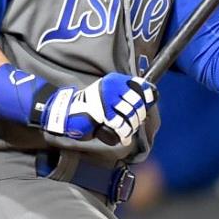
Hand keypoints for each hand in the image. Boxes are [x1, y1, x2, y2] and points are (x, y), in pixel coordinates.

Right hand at [41, 73, 156, 145]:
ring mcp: (107, 100)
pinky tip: (124, 138)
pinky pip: (121, 125)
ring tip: (129, 130)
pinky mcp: (103, 113)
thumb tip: (146, 101)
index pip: (139, 85)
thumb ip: (123, 93)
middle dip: (139, 115)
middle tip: (136, 121)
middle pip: (137, 102)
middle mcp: (112, 87)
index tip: (148, 103)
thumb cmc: (91, 104)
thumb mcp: (107, 91)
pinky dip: (124, 134)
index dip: (147, 96)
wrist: (70, 112)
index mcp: (115, 80)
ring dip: (132, 126)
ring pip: (130, 115)